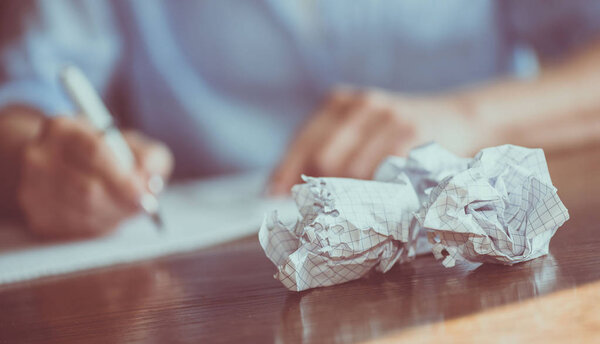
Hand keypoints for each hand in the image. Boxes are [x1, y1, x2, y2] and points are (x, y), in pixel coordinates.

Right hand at [17, 116, 173, 238]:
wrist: (62, 166)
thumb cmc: (106, 155)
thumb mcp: (131, 145)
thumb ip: (150, 156)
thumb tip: (150, 178)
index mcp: (62, 128)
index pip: (94, 152)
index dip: (122, 177)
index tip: (143, 192)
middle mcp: (39, 156)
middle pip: (87, 188)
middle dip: (123, 201)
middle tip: (145, 205)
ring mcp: (32, 188)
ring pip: (83, 212)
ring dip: (115, 215)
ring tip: (129, 207)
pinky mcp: (37, 217)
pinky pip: (76, 230)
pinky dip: (102, 226)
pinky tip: (110, 215)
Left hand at [269, 87, 483, 193]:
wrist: (459, 118)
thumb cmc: (399, 133)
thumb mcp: (361, 130)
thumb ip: (329, 150)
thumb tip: (286, 189)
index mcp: (340, 101)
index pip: (303, 141)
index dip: (285, 172)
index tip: (272, 197)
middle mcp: (361, 104)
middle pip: (322, 159)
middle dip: (321, 190)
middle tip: (326, 211)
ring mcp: (389, 118)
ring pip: (351, 172)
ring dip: (352, 198)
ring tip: (361, 207)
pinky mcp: (413, 136)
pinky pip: (382, 176)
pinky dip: (377, 195)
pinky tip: (382, 199)